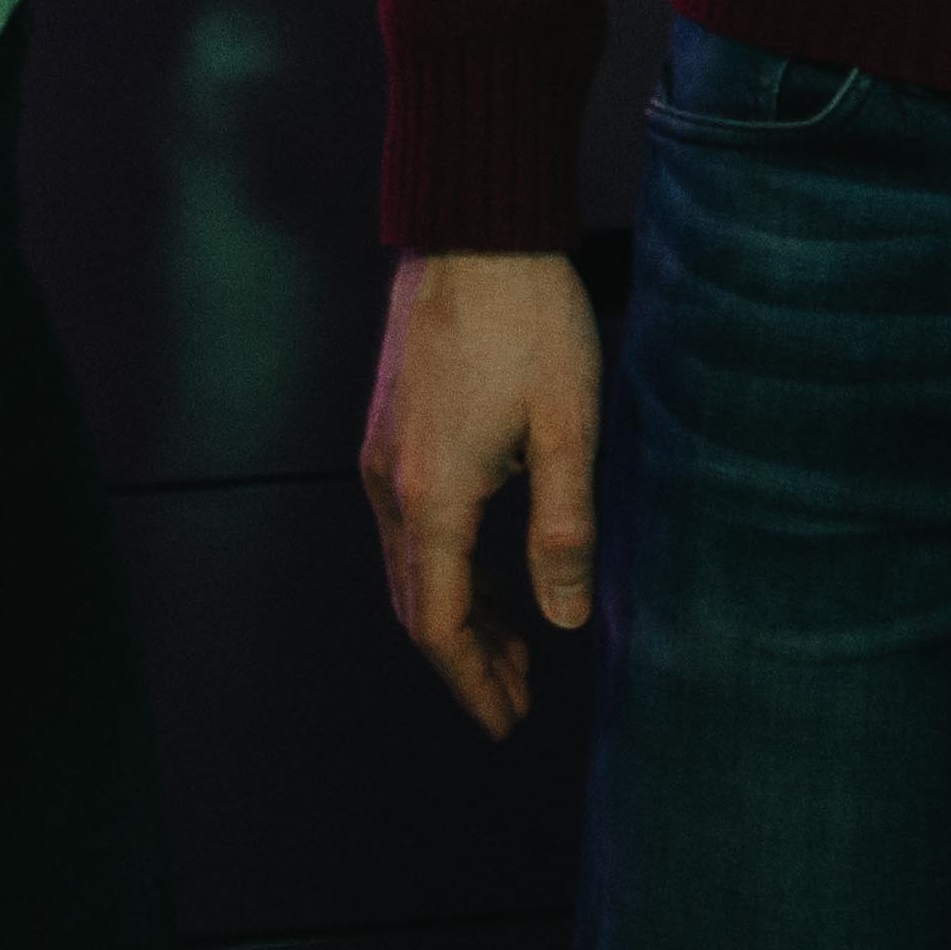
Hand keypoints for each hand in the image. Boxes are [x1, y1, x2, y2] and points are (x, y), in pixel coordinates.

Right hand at [358, 244, 601, 737]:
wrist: (472, 226)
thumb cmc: (530, 318)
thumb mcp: (568, 427)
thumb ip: (564, 531)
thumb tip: (562, 625)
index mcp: (434, 495)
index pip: (441, 623)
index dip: (474, 682)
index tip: (508, 723)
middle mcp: (390, 484)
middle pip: (418, 604)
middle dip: (467, 661)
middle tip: (517, 700)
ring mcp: (382, 453)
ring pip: (410, 566)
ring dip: (459, 614)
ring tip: (515, 644)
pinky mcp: (390, 427)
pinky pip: (408, 525)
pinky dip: (445, 567)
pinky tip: (490, 568)